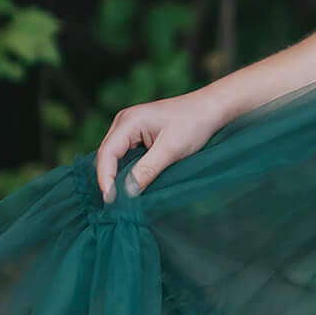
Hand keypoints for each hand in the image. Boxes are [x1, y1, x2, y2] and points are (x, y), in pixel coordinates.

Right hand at [94, 88, 224, 202]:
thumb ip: (147, 170)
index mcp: (128, 121)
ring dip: (117, 175)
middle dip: (109, 178)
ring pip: (116, 156)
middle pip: (107, 155)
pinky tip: (132, 184)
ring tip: (121, 198)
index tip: (111, 200)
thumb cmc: (193, 124)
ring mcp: (130, 127)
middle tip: (115, 204)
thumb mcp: (170, 149)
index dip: (105, 178)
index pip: (107, 153)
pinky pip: (126, 155)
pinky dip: (127, 169)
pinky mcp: (138, 134)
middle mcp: (124, 122)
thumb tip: (127, 192)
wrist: (210, 110)